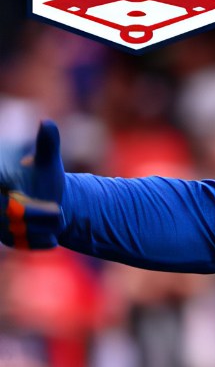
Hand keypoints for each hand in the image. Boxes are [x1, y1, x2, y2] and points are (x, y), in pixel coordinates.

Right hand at [0, 120, 65, 249]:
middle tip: (57, 210)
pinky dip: (44, 240)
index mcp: (1, 183)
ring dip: (45, 226)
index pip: (5, 199)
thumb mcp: (48, 161)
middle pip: (15, 214)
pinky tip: (53, 234)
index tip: (21, 199)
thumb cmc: (46, 179)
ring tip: (55, 217)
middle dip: (39, 213)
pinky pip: (28, 244)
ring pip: (22, 231)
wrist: (52, 204)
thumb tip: (47, 123)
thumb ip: (47, 144)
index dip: (17, 201)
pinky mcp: (9, 240)